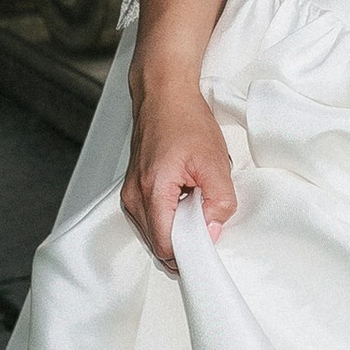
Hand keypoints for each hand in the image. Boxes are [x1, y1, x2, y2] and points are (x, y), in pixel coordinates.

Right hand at [122, 72, 236, 270]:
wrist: (164, 95)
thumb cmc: (184, 120)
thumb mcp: (215, 161)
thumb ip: (220, 202)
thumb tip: (214, 230)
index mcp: (152, 191)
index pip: (165, 246)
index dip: (189, 254)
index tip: (208, 247)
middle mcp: (133, 197)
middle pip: (158, 245)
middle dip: (185, 243)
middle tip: (207, 224)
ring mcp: (129, 194)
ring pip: (153, 234)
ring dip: (176, 230)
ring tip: (195, 206)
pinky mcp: (132, 190)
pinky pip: (150, 220)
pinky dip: (169, 218)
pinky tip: (183, 201)